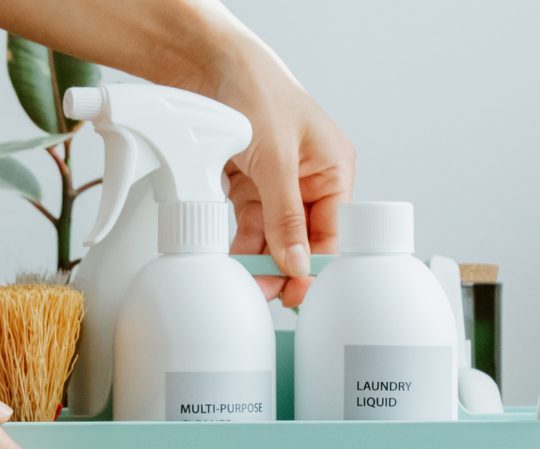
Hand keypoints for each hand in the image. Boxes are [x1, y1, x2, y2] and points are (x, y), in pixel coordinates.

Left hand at [211, 39, 353, 306]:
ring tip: (246, 283)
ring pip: (273, 237)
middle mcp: (308, 179)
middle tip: (267, 294)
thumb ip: (285, 215)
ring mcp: (276, 183)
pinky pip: (248, 225)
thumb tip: (296, 261)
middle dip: (285, 268)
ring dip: (260, 261)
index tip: (300, 294)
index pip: (334, 233)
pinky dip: (240, 244)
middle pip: (302, 240)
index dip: (318, 267)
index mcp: (333, 169)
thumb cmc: (255, 88)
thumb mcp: (276, 159)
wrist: (205, 62)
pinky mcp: (248, 184)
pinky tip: (233, 261)